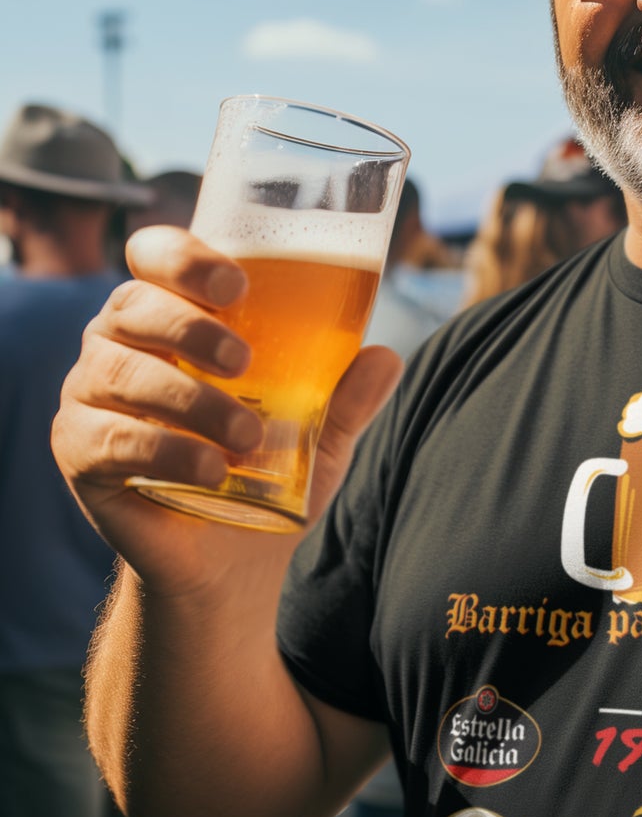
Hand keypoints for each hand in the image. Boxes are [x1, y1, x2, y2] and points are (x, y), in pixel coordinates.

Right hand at [52, 225, 402, 594]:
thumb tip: (388, 357)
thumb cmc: (268, 473)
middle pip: (130, 305)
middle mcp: (119, 345)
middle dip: (188, 326)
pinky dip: (162, 450)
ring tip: (247, 436)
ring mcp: (90, 398)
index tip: (238, 283)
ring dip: (188, 398)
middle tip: (245, 362)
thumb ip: (347, 396)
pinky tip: (210, 470)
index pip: (153, 256)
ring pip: (117, 372)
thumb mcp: (319, 433)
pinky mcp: (78, 453)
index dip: (183, 256)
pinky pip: (104, 438)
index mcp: (170, 318)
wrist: (231, 560)